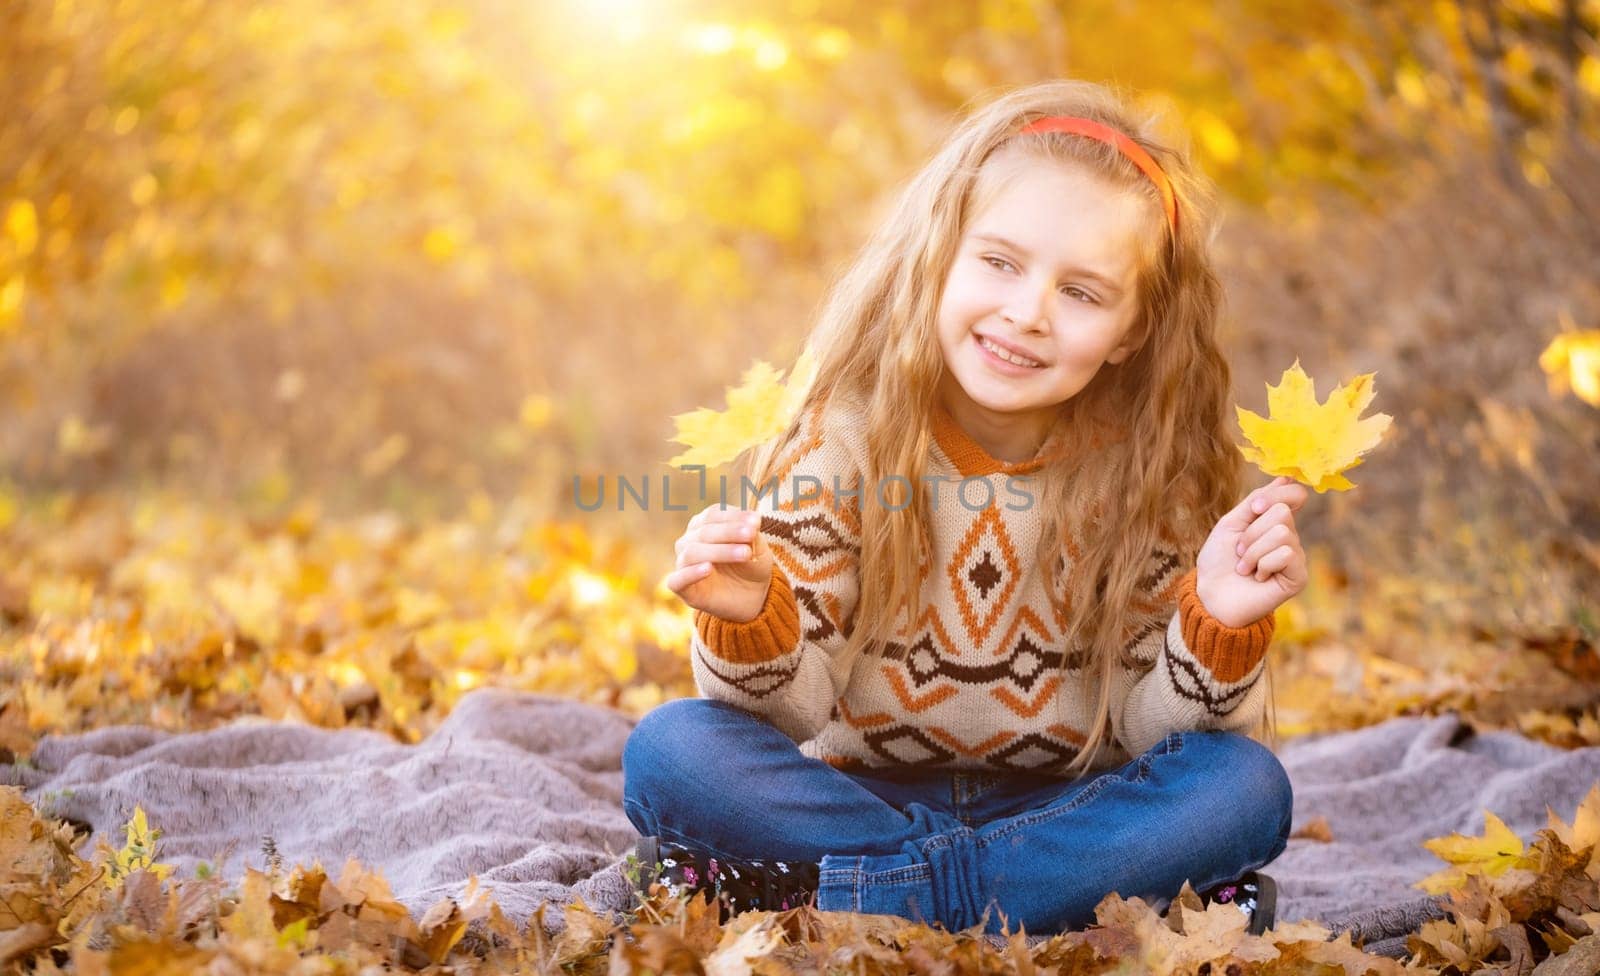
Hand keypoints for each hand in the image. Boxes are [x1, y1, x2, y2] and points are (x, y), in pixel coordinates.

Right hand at [664, 505, 774, 622]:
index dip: (733, 516)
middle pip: (704, 532)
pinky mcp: (681, 588)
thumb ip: (753, 534)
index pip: (713, 514)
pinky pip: (677, 579)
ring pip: (692, 552)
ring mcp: (683, 564)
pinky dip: (690, 573)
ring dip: (720, 551)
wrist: (752, 597)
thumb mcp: (758, 548)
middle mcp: (689, 541)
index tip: (756, 520)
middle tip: (751, 535)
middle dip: (729, 532)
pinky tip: (708, 568)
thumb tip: (752, 520)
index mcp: (703, 525)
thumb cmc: (751, 565)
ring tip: (745, 554)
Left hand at [1195, 476, 1309, 627]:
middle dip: (1252, 532)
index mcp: (1274, 521)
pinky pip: (1286, 553)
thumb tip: (1286, 477)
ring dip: (1253, 551)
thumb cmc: (1219, 560)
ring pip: (1282, 533)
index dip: (1277, 495)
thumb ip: (1257, 501)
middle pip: (1282, 512)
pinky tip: (1259, 578)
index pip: (1295, 494)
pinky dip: (1263, 564)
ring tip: (1246, 567)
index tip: (1254, 507)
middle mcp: (1289, 536)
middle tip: (1240, 552)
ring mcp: (1296, 556)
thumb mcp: (1232, 523)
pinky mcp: (1299, 576)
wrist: (1212, 594)